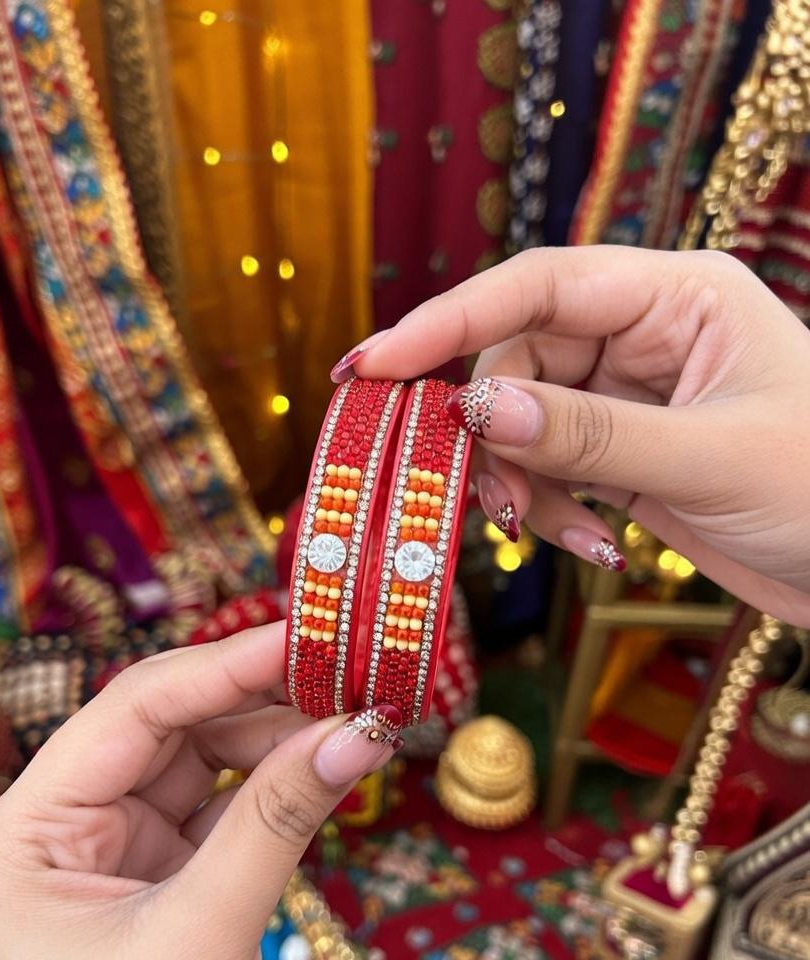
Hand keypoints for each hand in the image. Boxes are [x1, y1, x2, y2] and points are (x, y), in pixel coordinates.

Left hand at [0, 623, 401, 959]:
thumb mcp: (209, 932)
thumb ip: (283, 817)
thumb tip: (362, 728)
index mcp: (26, 831)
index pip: (130, 712)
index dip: (222, 665)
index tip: (306, 634)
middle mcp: (62, 827)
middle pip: (169, 726)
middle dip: (259, 698)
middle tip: (349, 669)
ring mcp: (115, 849)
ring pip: (204, 759)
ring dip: (277, 737)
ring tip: (356, 716)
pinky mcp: (163, 876)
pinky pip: (226, 807)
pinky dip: (277, 785)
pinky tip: (330, 762)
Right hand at [341, 247, 809, 623]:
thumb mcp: (709, 458)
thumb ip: (588, 433)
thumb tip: (476, 408)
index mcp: (677, 297)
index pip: (540, 286)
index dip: (451, 321)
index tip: (375, 365)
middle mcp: (645, 337)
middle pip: (519, 360)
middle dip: (493, 432)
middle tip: (490, 499)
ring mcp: (631, 398)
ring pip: (525, 423)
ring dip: (521, 483)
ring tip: (549, 533)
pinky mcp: (625, 456)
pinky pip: (552, 470)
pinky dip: (553, 510)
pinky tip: (596, 548)